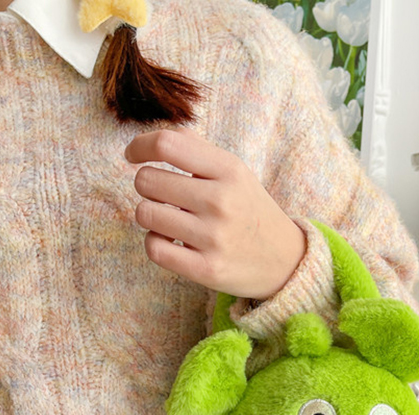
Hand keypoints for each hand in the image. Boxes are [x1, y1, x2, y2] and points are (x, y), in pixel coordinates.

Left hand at [125, 129, 306, 299]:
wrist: (286, 261)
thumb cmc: (249, 211)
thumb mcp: (235, 173)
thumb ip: (196, 150)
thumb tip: (149, 141)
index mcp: (229, 170)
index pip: (166, 144)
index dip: (139, 146)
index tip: (133, 155)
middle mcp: (221, 202)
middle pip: (147, 180)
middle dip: (147, 185)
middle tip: (164, 196)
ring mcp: (214, 238)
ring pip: (145, 214)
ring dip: (151, 216)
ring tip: (170, 220)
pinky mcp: (206, 269)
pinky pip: (154, 249)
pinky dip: (155, 243)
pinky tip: (171, 242)